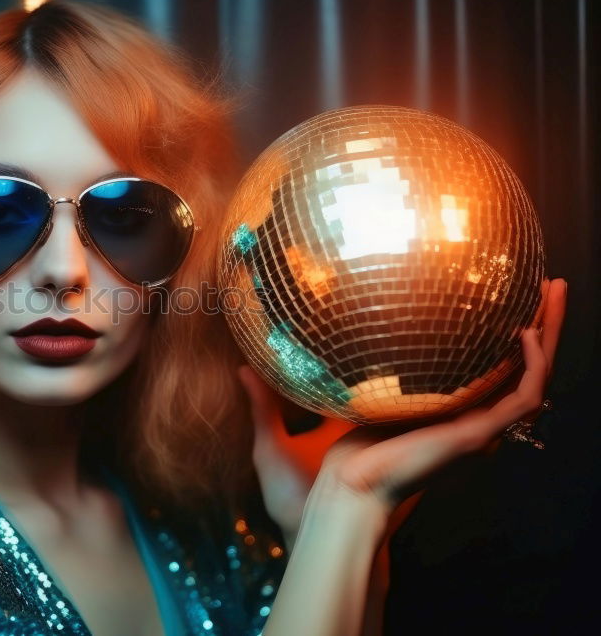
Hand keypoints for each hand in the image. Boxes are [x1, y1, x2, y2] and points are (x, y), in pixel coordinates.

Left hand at [242, 277, 566, 536]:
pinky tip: (526, 329)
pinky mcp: (470, 436)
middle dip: (528, 325)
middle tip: (541, 281)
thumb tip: (242, 366)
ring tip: (556, 288)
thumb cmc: (303, 495)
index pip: (454, 372)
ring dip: (546, 333)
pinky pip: (519, 398)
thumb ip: (264, 400)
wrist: (326, 517)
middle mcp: (444, 417)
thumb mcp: (275, 436)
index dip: (471, 343)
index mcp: (407, 414)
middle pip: (502, 365)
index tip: (469, 303)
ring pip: (525, 375)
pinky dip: (531, 365)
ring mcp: (463, 426)